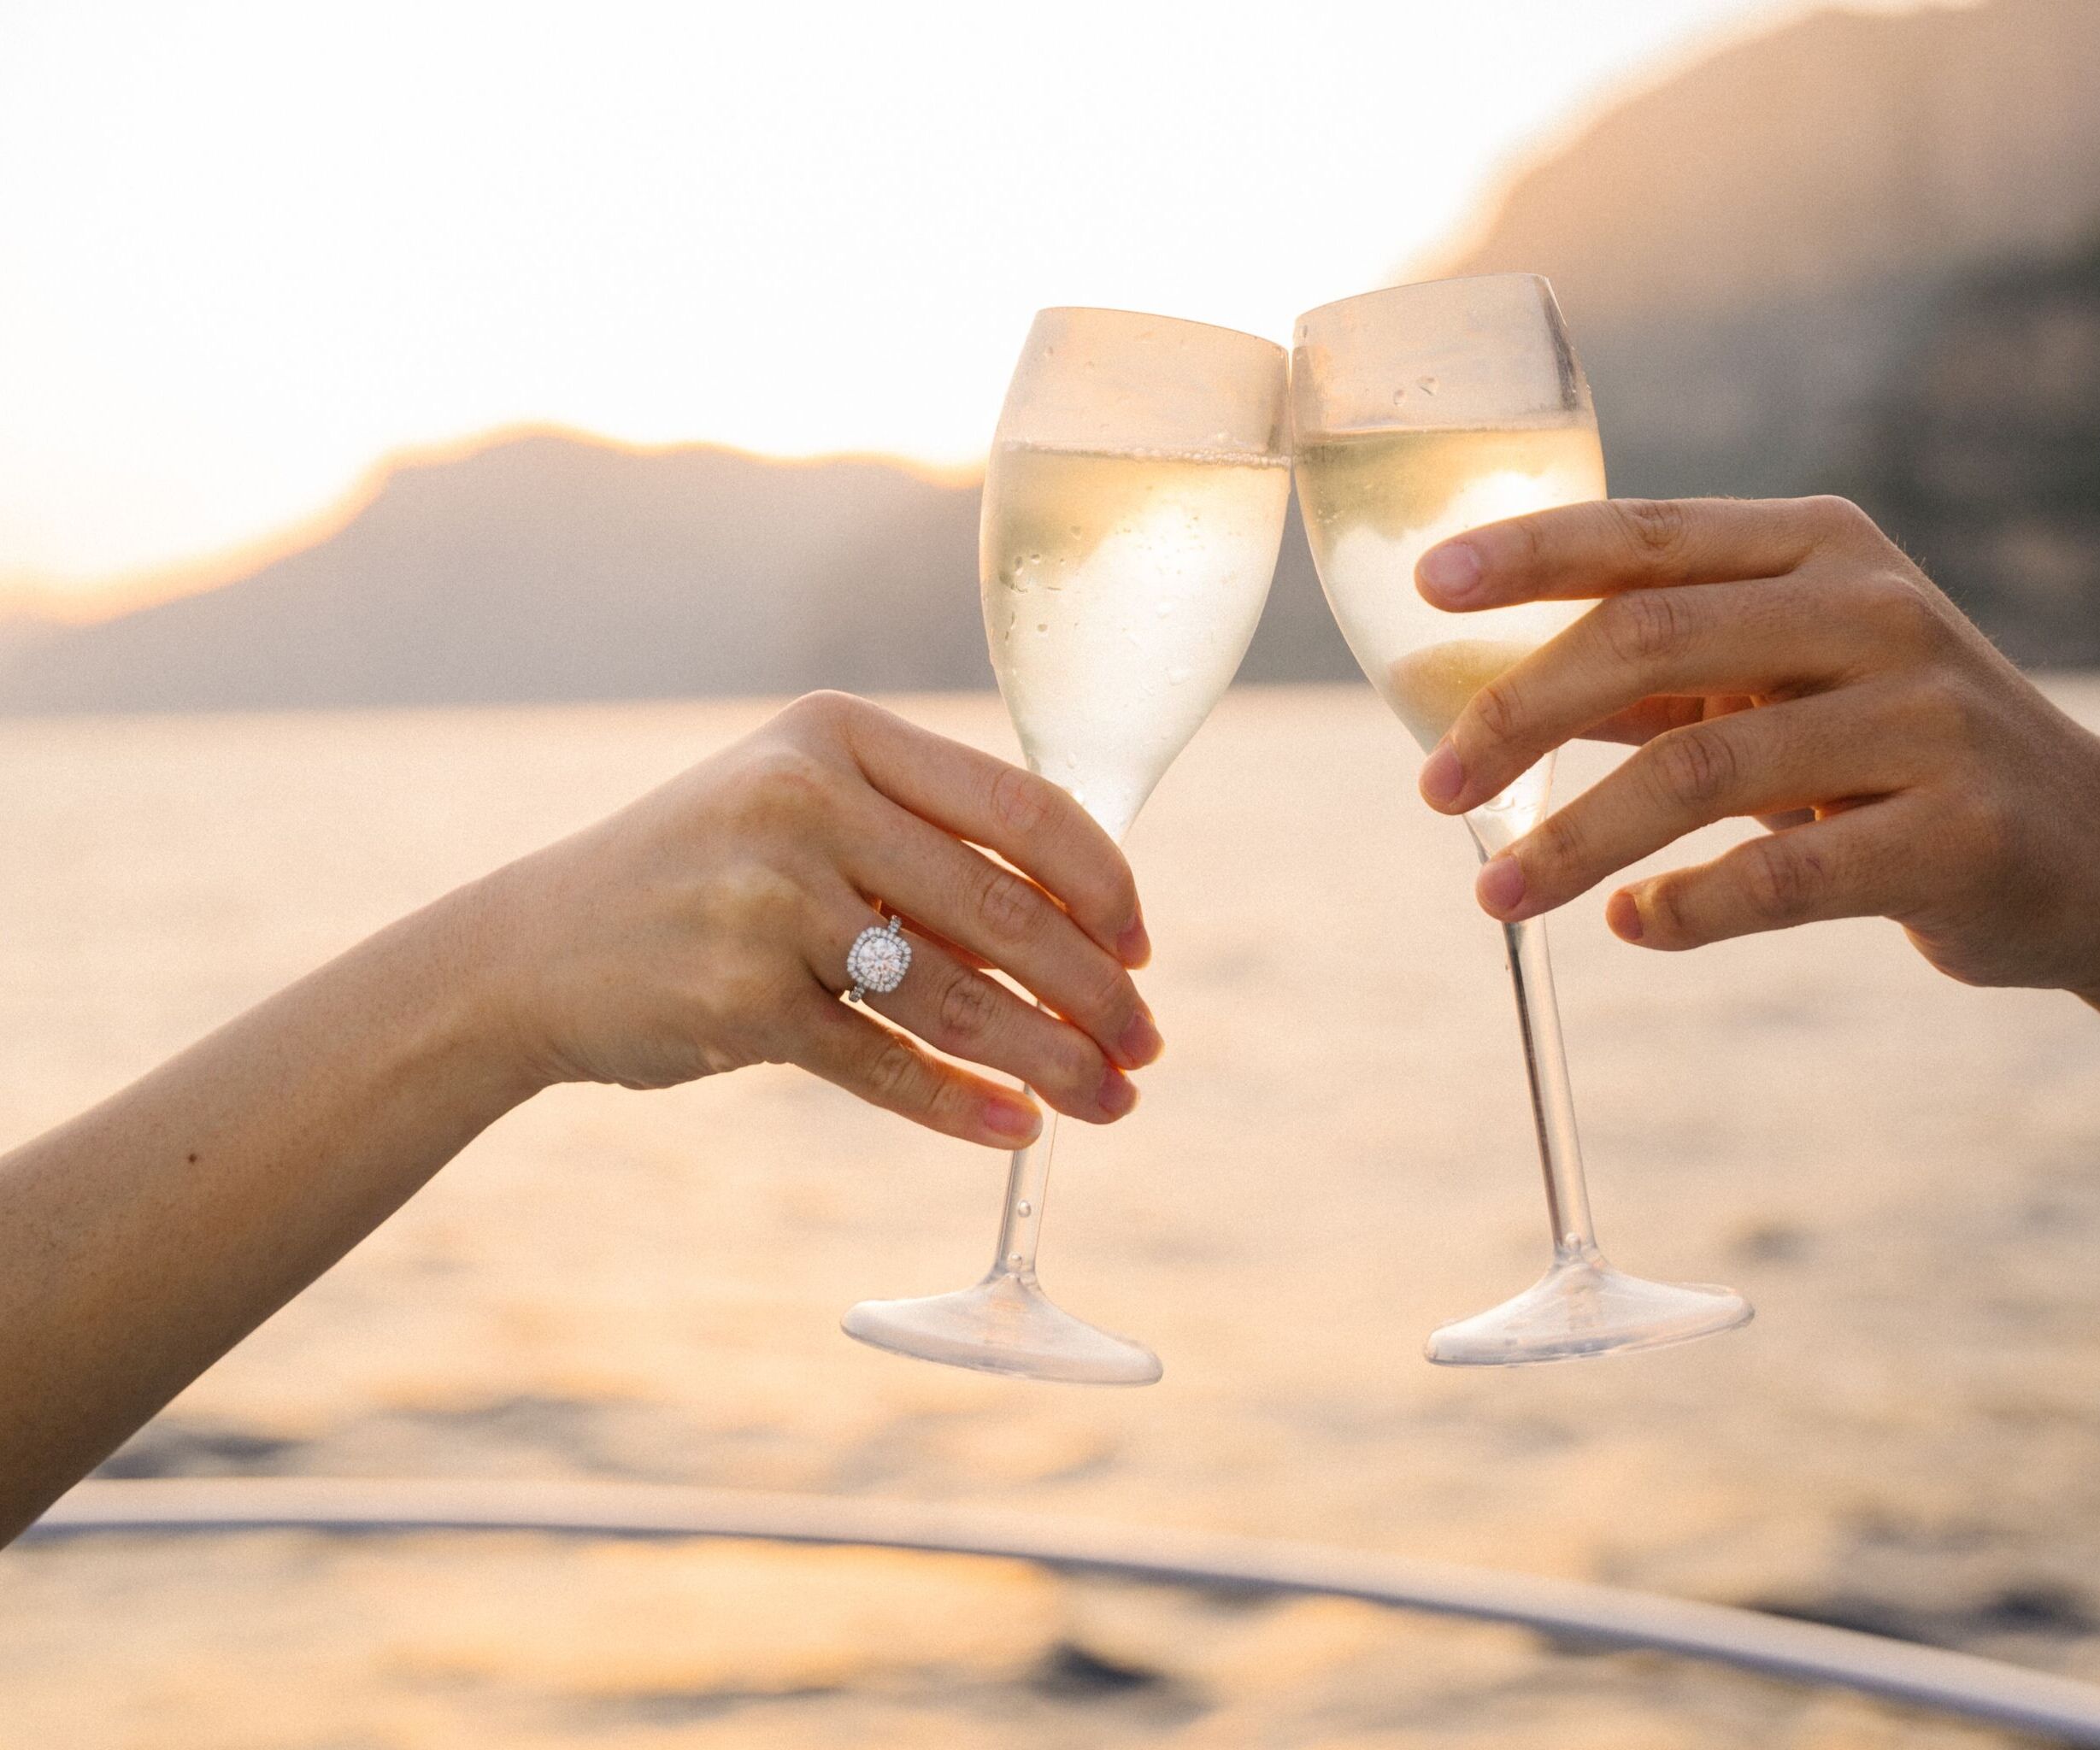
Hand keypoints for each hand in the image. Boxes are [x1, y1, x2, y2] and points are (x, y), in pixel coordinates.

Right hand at [467, 692, 1159, 1144]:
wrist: (534, 948)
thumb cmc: (702, 875)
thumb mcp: (798, 809)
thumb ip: (921, 839)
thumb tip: (1082, 929)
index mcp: (838, 734)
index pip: (1020, 804)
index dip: (1103, 883)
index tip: (1142, 946)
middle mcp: (805, 800)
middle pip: (1004, 908)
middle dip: (1095, 990)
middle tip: (1145, 1045)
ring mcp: (768, 900)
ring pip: (958, 996)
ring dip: (1051, 1059)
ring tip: (1107, 1101)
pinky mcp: (739, 1000)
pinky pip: (884, 1063)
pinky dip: (961, 1104)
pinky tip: (1016, 1128)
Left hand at [1412, 495, 2099, 1001]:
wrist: (2088, 843)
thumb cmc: (1889, 746)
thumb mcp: (1782, 676)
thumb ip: (1659, 671)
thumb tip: (1488, 697)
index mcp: (1819, 550)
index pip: (1645, 534)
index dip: (1529, 554)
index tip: (1427, 584)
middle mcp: (1874, 613)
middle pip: (1650, 641)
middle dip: (1518, 716)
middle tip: (1433, 789)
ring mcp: (1925, 720)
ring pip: (1700, 770)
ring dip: (1574, 843)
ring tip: (1495, 895)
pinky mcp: (1955, 835)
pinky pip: (1779, 878)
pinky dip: (1685, 909)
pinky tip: (1635, 925)